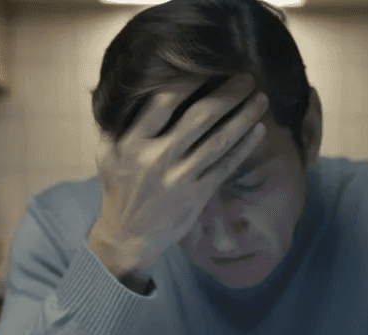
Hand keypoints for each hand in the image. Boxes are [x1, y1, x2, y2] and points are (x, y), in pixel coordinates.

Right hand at [89, 74, 269, 276]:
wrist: (128, 236)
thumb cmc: (118, 188)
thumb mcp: (106, 153)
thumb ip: (116, 122)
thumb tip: (128, 85)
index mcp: (132, 142)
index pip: (162, 101)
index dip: (188, 80)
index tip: (208, 66)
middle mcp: (157, 158)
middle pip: (199, 117)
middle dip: (227, 94)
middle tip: (246, 77)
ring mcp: (179, 177)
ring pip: (219, 141)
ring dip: (244, 117)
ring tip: (261, 99)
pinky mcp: (197, 195)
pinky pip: (226, 166)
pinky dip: (244, 147)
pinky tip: (258, 130)